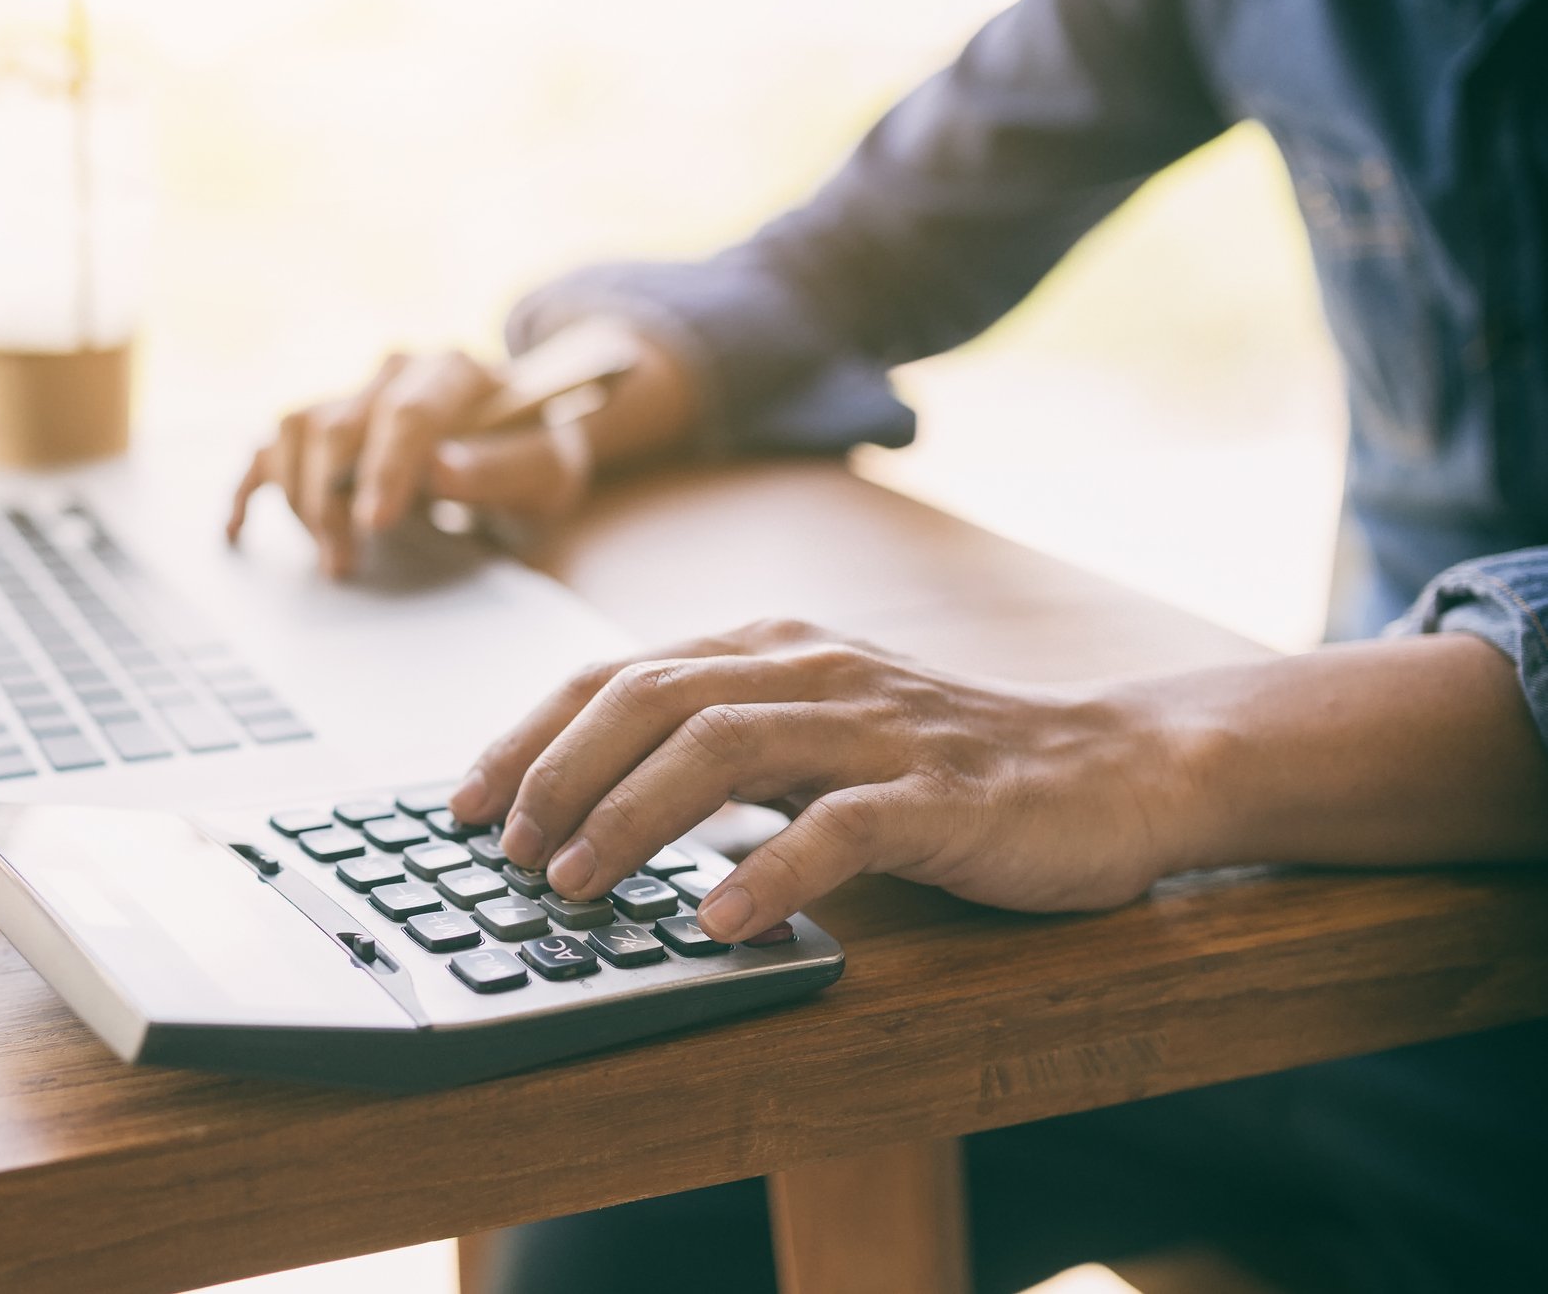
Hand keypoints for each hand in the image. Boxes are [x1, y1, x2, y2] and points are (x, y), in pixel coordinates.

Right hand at [224, 349, 589, 577]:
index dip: (385, 468)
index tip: (375, 523)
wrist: (526, 436)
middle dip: (333, 501)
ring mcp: (355, 390)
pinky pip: (270, 445)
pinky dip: (248, 488)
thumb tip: (441, 469)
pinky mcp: (328, 422)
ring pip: (295, 431)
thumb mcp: (549, 471)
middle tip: (344, 565)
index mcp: (454, 370)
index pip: (406, 413)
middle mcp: (395, 369)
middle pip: (338, 425)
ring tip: (329, 554)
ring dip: (298, 497)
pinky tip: (236, 532)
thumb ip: (504, 467)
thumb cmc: (538, 456)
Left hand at [446, 618, 1184, 940]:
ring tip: (574, 886)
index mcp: (769, 651)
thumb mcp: (812, 737)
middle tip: (504, 851)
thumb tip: (589, 812)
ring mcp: (877, 726)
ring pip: (725, 746)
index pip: (618, 675)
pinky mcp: (941, 792)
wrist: (1111, 769)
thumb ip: (720, 752)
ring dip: (633, 818)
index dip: (530, 735)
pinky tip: (719, 921)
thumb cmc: (939, 766)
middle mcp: (811, 669)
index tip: (461, 801)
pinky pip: (840, 825)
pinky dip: (771, 871)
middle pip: (651, 697)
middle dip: (559, 773)